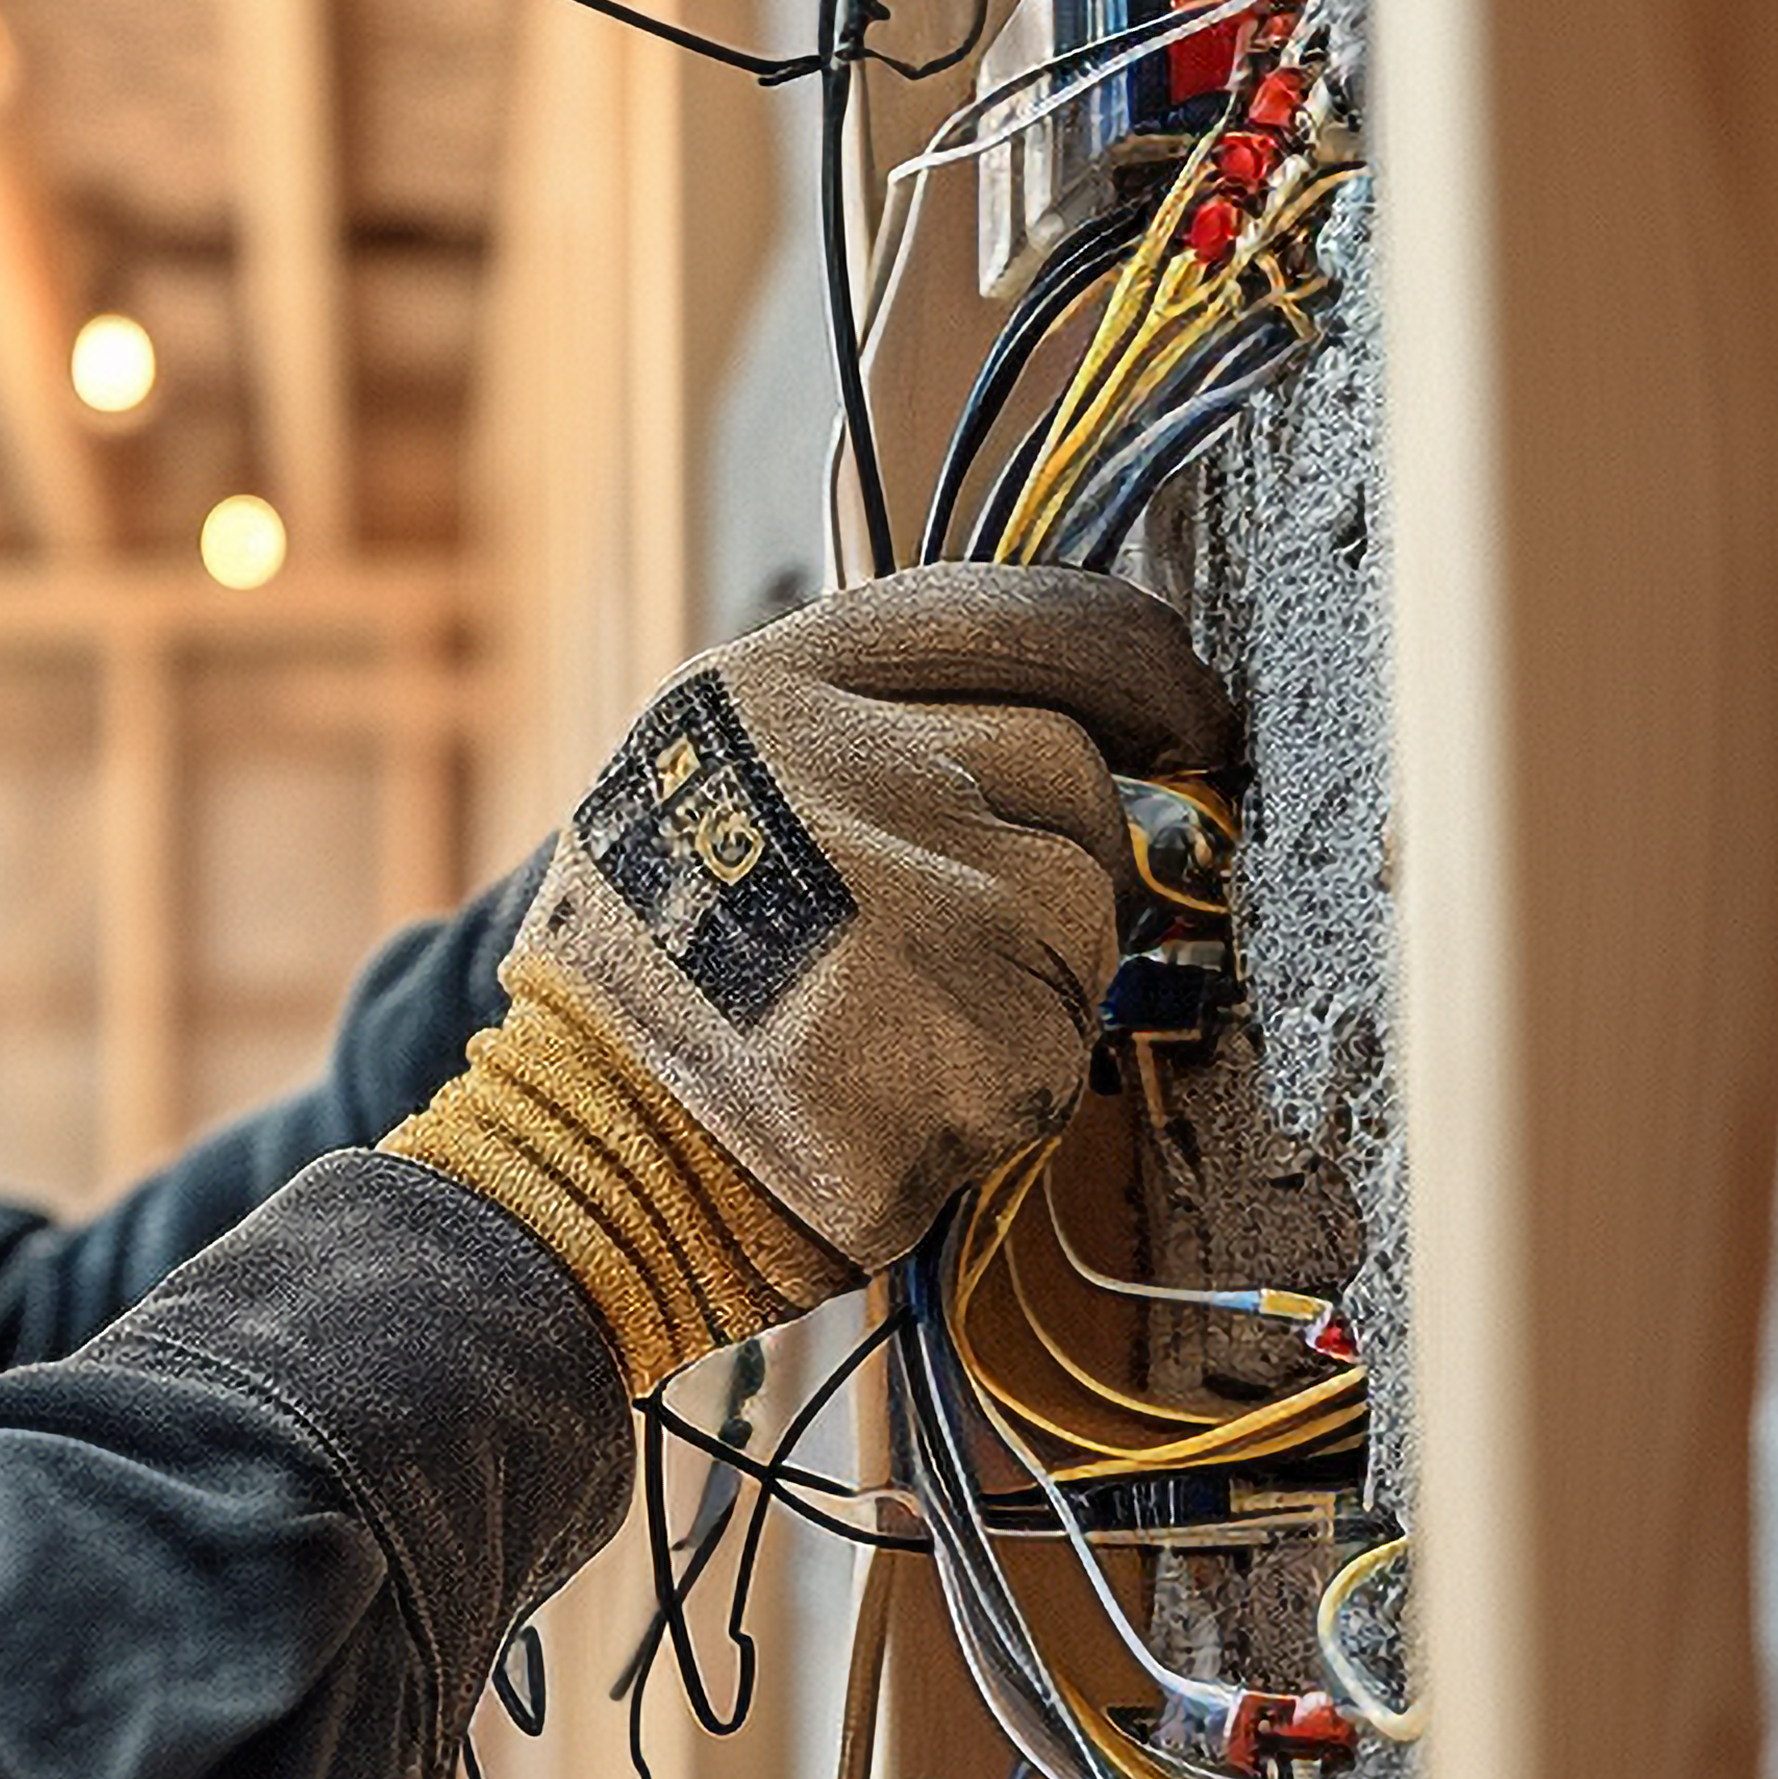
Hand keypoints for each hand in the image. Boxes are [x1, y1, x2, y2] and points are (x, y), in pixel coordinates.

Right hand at [389, 565, 1226, 1390]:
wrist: (596, 1160)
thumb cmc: (648, 993)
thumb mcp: (706, 786)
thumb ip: (862, 726)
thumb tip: (1058, 711)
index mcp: (778, 688)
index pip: (1015, 618)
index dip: (1125, 660)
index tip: (1181, 711)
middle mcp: (860, 768)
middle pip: (1067, 767)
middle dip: (1047, 850)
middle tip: (949, 939)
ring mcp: (938, 894)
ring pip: (1086, 906)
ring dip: (1033, 975)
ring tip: (898, 1024)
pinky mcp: (991, 1023)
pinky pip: (1070, 1031)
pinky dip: (1015, 1074)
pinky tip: (910, 1092)